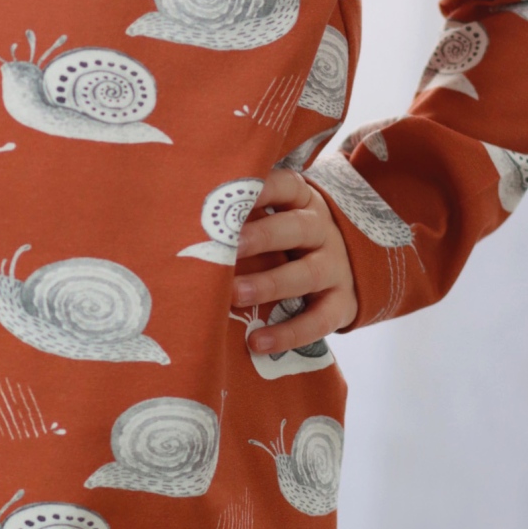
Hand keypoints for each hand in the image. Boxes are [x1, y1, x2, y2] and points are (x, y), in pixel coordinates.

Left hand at [231, 167, 358, 353]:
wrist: (347, 267)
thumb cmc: (288, 239)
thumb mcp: (275, 216)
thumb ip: (243, 213)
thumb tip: (182, 213)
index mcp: (302, 202)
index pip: (286, 186)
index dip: (261, 188)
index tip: (230, 194)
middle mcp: (322, 230)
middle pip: (296, 228)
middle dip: (262, 237)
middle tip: (229, 247)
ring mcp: (335, 267)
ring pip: (306, 274)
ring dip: (269, 284)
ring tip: (235, 296)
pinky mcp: (342, 303)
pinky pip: (319, 320)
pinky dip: (289, 333)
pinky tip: (257, 342)